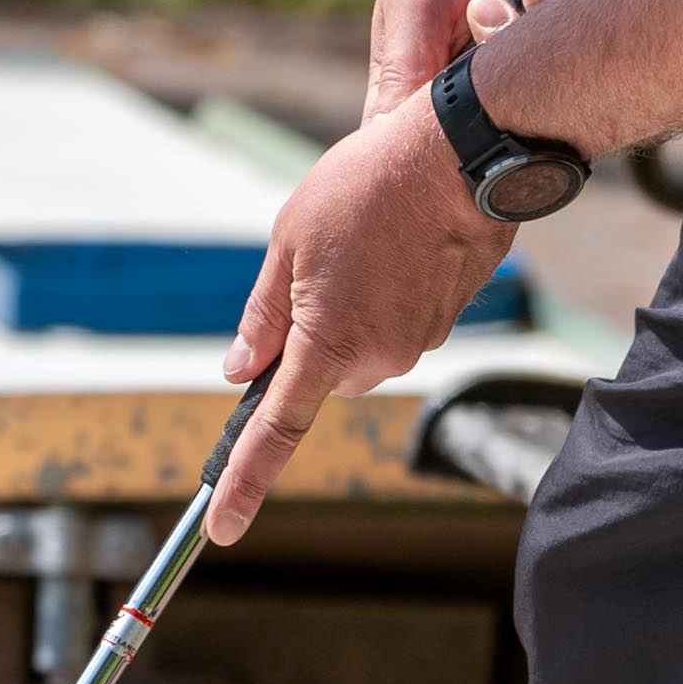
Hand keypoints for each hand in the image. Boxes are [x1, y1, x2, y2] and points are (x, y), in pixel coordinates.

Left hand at [212, 94, 493, 543]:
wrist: (462, 155)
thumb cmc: (366, 188)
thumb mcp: (288, 243)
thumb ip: (262, 318)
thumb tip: (239, 372)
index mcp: (326, 345)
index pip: (276, 432)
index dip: (243, 482)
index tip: (220, 528)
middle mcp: (376, 359)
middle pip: (322, 373)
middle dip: (310, 337)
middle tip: (314, 266)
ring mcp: (417, 343)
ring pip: (361, 347)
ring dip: (350, 307)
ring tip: (363, 239)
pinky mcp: (447, 321)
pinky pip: (398, 322)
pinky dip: (387, 292)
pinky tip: (396, 242)